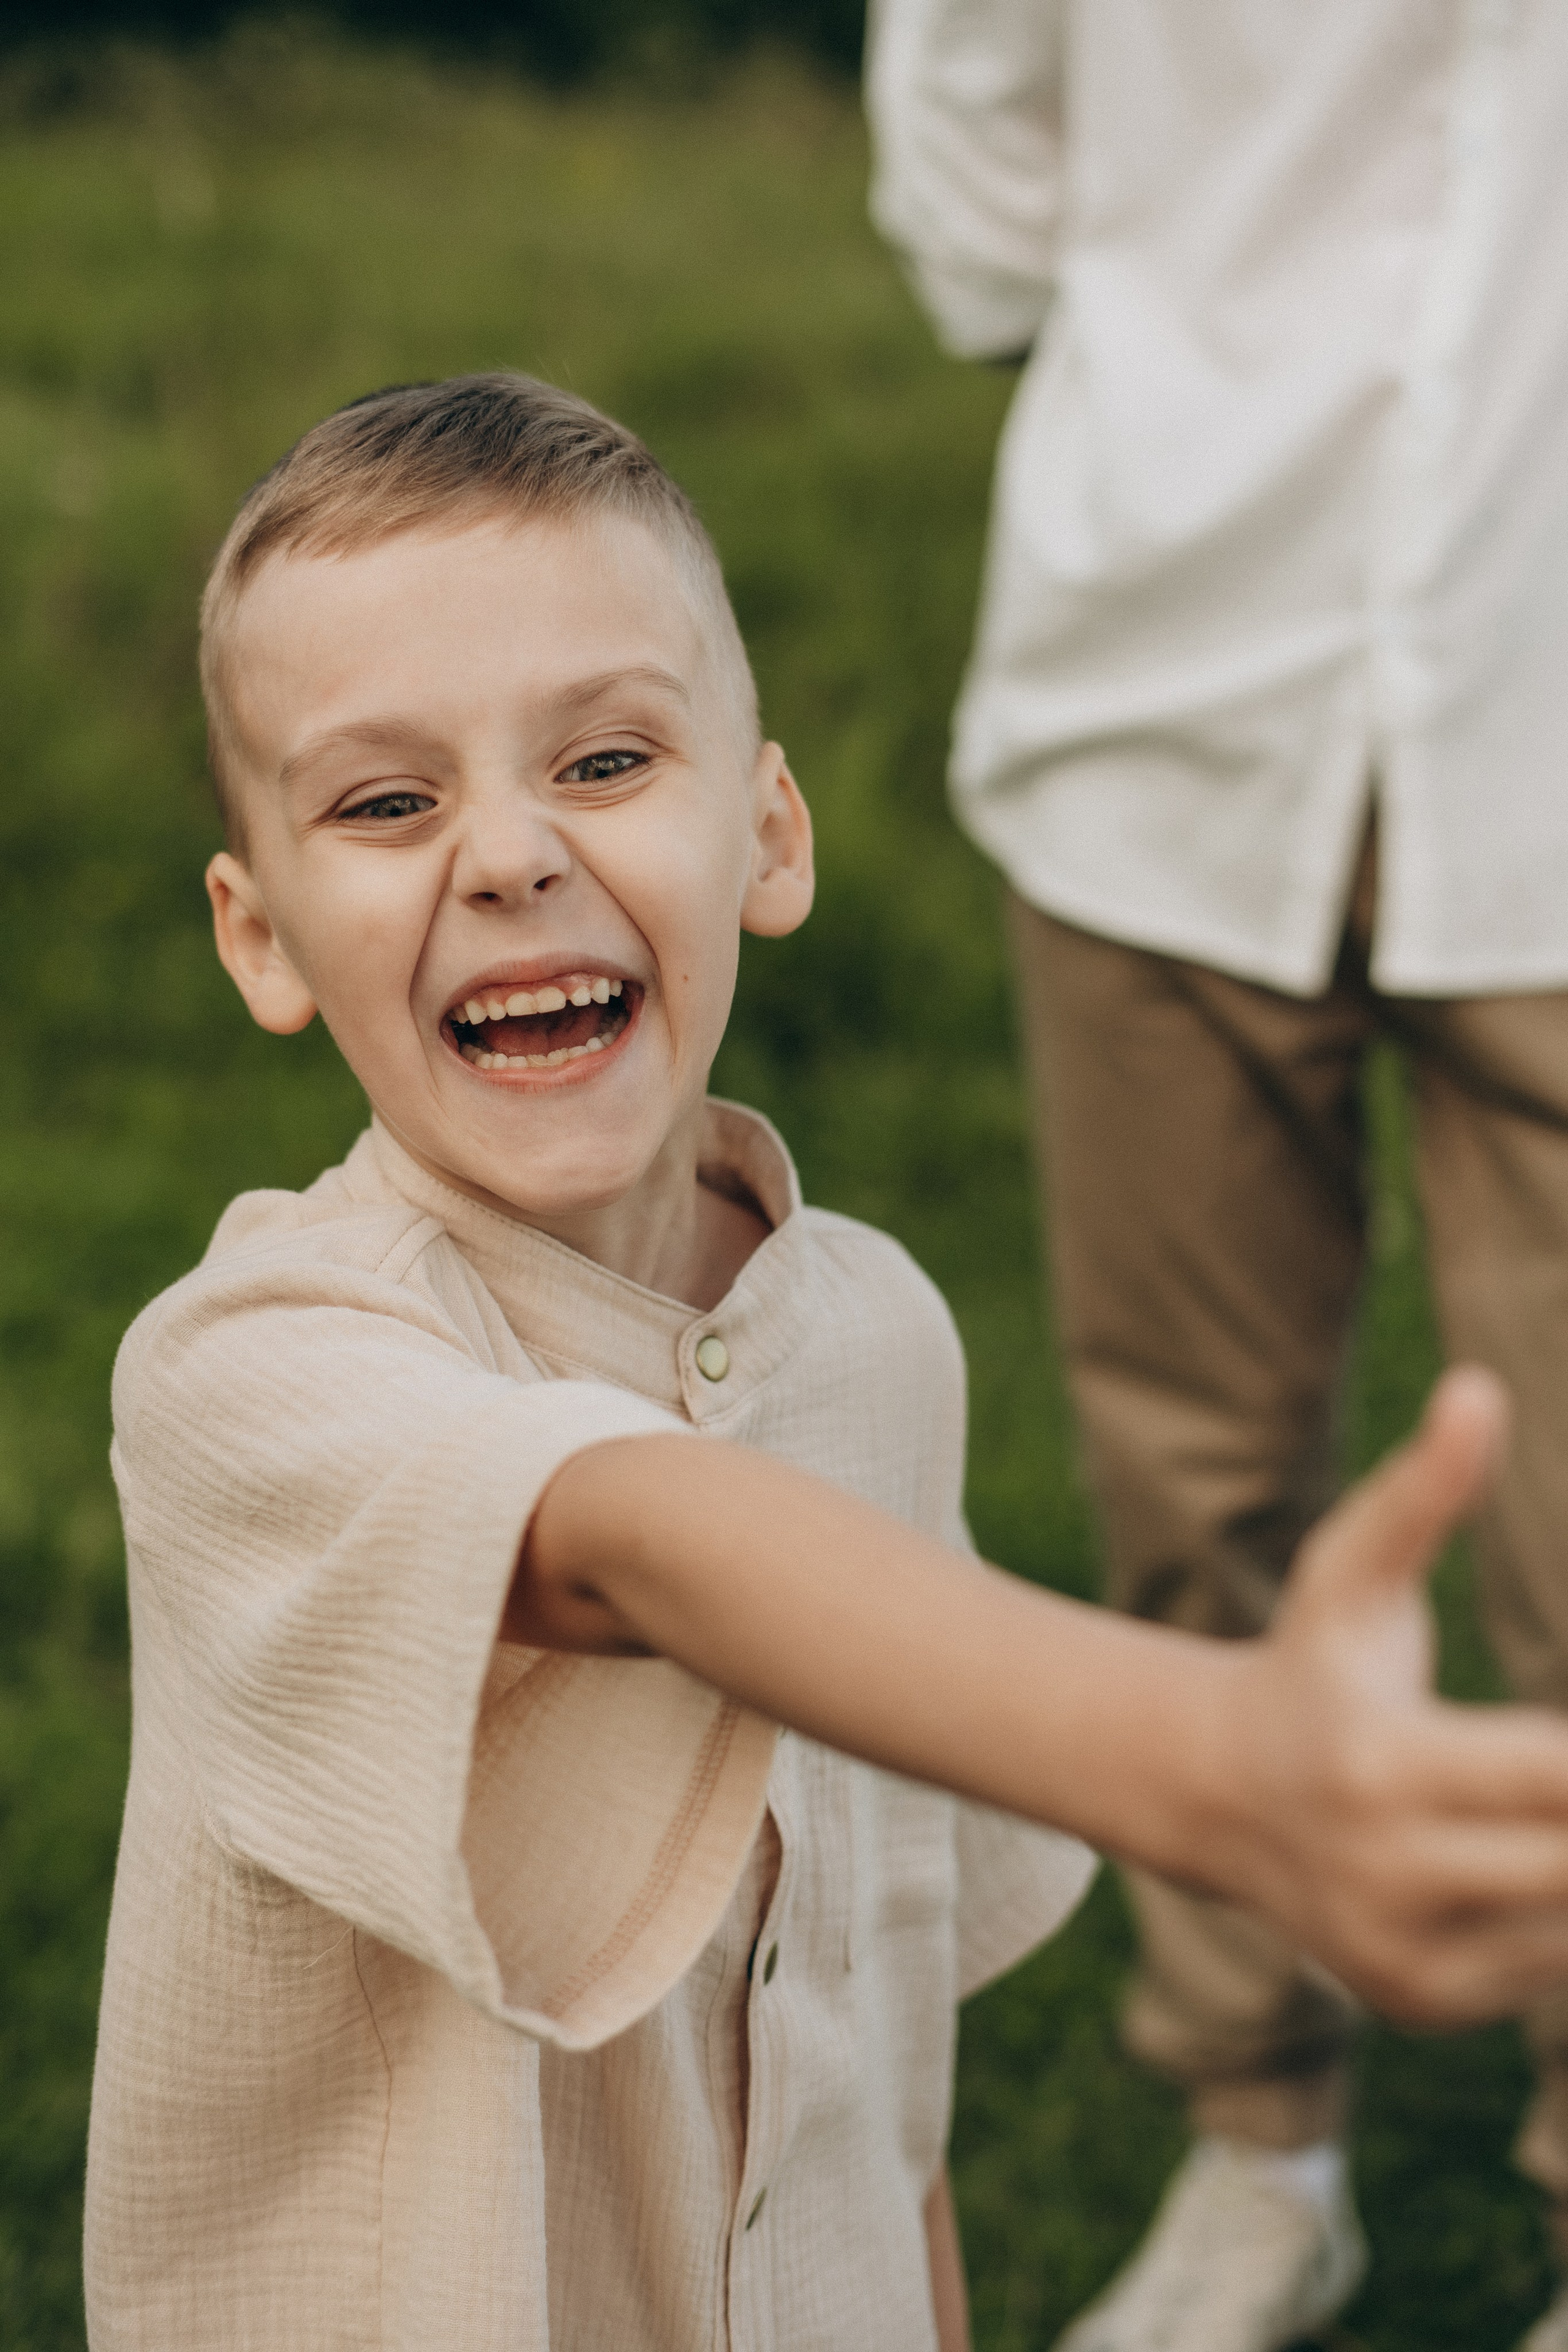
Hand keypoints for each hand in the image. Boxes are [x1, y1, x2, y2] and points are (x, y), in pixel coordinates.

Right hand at [1227, 1366, 1567, 2023]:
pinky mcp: (1421, 2003)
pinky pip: (1547, 1969)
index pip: (1559, 1780)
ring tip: (1544, 1792)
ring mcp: (1404, 1956)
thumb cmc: (1314, 1659)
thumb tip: (1481, 1391)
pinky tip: (1535, 1851)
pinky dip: (1562, 1911)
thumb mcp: (1353, 1572)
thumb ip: (1423, 1490)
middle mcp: (1390, 1877)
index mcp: (1382, 1766)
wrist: (1217, 1795)